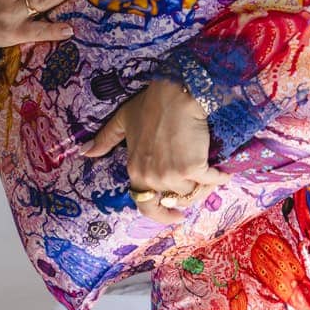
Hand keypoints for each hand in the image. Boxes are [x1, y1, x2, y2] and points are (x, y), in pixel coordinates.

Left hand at [81, 78, 230, 225]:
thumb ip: (105, 139)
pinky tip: (224, 172)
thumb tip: (85, 152)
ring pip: (194, 192)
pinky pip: (211, 181)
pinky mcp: (194, 168)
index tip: (175, 216)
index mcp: (136, 172)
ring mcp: (173, 175)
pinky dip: (220, 177)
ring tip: (211, 171)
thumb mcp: (123, 120)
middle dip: (188, 191)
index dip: (162, 215)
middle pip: (176, 198)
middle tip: (199, 182)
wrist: (176, 93)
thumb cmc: (151, 104)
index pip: (146, 206)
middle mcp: (153, 178)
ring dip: (204, 184)